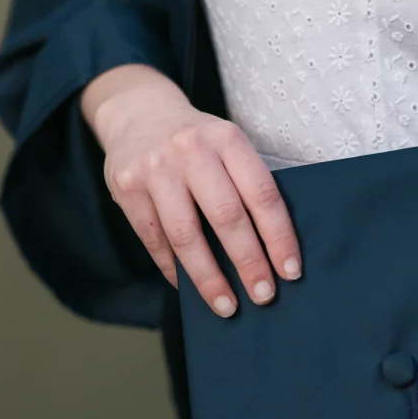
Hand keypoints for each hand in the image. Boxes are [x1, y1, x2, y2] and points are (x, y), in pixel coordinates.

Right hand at [85, 66, 302, 316]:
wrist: (139, 113)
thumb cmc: (196, 142)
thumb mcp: (225, 144)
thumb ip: (244, 183)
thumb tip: (271, 249)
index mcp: (227, 138)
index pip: (261, 193)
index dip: (279, 236)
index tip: (290, 271)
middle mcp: (192, 149)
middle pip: (226, 216)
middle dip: (248, 262)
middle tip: (263, 295)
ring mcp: (156, 168)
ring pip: (186, 235)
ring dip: (209, 278)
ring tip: (226, 305)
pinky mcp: (126, 187)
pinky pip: (154, 239)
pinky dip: (174, 268)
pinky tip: (188, 286)